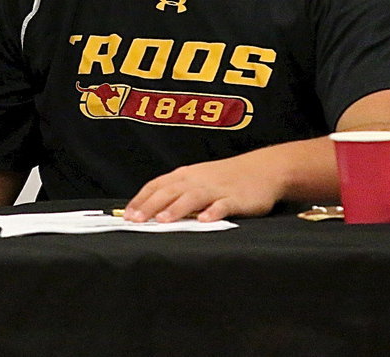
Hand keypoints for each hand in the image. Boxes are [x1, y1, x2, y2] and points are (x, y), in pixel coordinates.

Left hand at [122, 153, 281, 223]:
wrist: (262, 169)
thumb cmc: (225, 178)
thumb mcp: (198, 180)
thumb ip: (177, 193)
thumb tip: (150, 210)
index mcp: (185, 175)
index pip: (156, 185)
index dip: (141, 199)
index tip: (127, 214)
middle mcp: (196, 180)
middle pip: (169, 191)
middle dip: (150, 206)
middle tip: (135, 220)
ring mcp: (216, 189)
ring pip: (192, 197)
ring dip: (176, 208)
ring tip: (162, 220)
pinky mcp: (236, 199)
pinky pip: (223, 205)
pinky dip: (213, 212)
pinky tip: (204, 220)